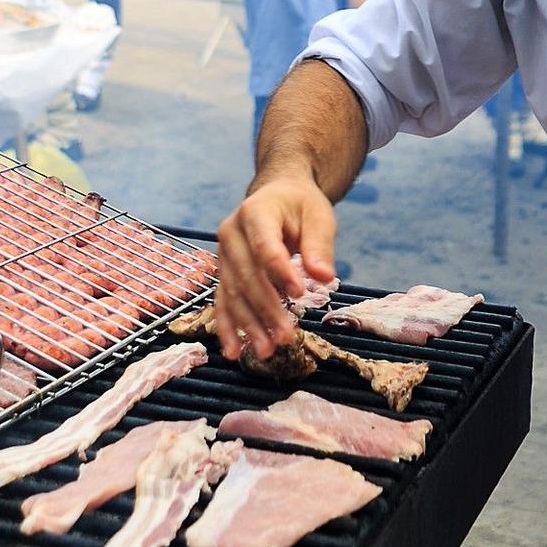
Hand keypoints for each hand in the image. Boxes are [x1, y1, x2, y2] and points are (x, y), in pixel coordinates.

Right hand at [215, 174, 337, 360]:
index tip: (299, 294)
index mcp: (254, 212)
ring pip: (233, 294)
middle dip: (266, 309)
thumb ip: (319, 245)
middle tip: (286, 336)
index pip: (264, 246)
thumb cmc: (299, 205)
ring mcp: (223, 255)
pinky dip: (228, 327)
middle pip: (246, 276)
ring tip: (266, 350)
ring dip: (249, 325)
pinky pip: (222, 302)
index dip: (279, 271)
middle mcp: (230, 234)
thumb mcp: (318, 215)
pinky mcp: (224, 273)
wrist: (277, 196)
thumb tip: (324, 277)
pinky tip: (234, 351)